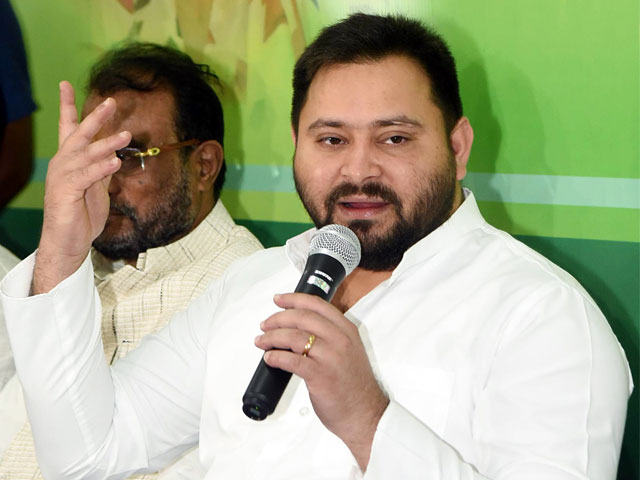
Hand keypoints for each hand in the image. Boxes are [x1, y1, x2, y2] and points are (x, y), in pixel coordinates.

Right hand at [32, 81, 130, 293]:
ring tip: (125, 135)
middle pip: (79, 135)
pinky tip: (115, 162)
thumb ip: (101, 170)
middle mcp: (63, 165)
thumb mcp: (96, 188)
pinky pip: (85, 176)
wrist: (68, 243)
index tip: (65, 84)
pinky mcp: (65, 192)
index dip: (68, 106)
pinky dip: (100, 168)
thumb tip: (112, 154)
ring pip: (85, 154)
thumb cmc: (81, 216)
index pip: (68, 129)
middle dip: (95, 118)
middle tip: (111, 102)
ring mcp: (62, 177)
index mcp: (70, 162)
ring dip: (106, 144)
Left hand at [255, 293, 388, 470]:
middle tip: (265, 324)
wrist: (365, 413)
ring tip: (261, 341)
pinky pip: (291, 360)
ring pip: (294, 337)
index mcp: (347, 330)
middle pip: (302, 318)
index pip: (317, 305)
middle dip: (278, 318)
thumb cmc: (353, 384)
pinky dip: (276, 357)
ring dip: (272, 337)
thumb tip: (296, 327)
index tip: (278, 300)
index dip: (293, 299)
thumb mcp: (348, 350)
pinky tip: (269, 359)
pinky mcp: (320, 376)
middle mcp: (340, 340)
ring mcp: (331, 357)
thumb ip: (329, 336)